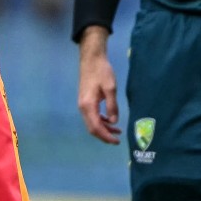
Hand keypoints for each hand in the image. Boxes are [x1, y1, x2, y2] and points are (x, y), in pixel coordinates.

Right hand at [77, 27, 121, 143]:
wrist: (91, 59)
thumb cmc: (101, 71)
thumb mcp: (110, 88)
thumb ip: (112, 106)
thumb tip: (114, 122)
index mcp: (88, 105)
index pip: (96, 127)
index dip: (106, 136)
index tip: (117, 142)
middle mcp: (83, 107)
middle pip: (92, 128)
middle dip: (104, 136)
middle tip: (117, 140)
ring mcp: (83, 104)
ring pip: (91, 123)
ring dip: (103, 129)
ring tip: (117, 131)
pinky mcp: (85, 100)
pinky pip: (92, 116)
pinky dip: (101, 121)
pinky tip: (110, 120)